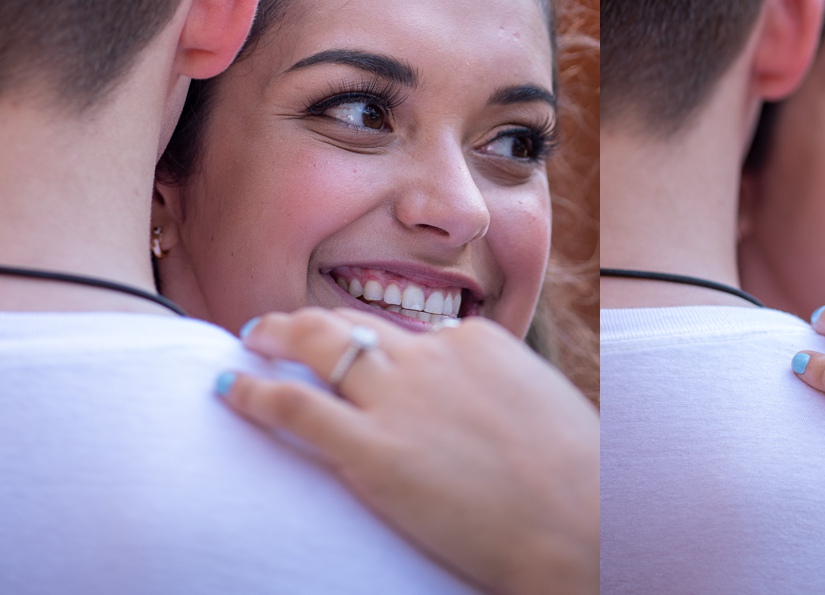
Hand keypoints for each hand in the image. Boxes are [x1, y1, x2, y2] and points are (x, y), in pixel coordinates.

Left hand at [218, 308, 598, 594]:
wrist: (578, 522)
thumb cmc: (575, 477)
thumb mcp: (541, 406)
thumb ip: (496, 390)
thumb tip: (478, 401)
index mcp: (476, 342)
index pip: (409, 331)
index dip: (371, 339)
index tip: (352, 349)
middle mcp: (431, 356)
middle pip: (353, 324)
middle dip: (309, 320)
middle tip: (278, 326)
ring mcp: (398, 399)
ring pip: (317, 347)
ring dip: (276, 338)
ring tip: (250, 339)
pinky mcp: (369, 450)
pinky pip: (294, 406)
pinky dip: (254, 391)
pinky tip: (228, 388)